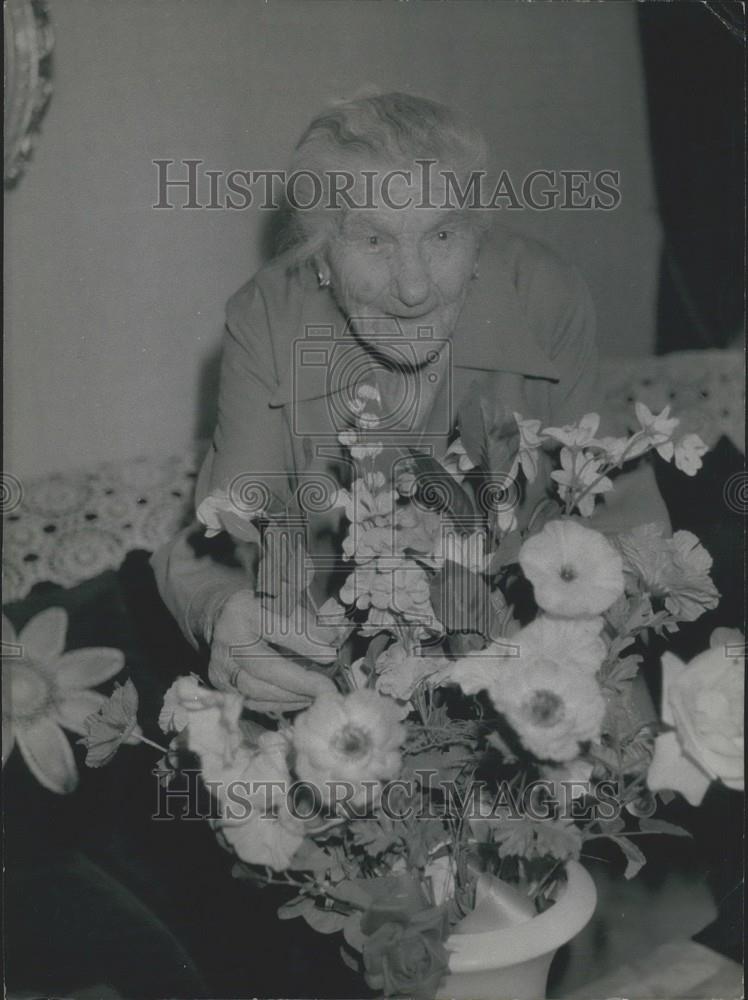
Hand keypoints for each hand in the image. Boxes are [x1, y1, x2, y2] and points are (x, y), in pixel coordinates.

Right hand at [209, 589, 337, 712]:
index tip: (330, 656)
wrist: (221, 617)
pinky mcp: (221, 685)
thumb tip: (332, 638)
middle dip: (299, 681)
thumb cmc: (260, 607)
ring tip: (317, 696)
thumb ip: (306, 620)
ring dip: (291, 697)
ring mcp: (221, 665)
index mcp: (243, 610)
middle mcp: (227, 639)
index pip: (277, 630)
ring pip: (256, 690)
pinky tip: (301, 700)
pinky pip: (253, 701)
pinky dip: (280, 703)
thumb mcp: (282, 601)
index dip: (305, 645)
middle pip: (264, 666)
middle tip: (326, 689)